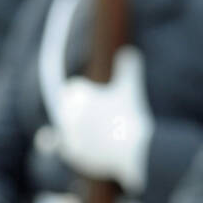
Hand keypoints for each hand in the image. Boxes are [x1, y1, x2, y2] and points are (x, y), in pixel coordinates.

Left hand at [54, 46, 152, 192]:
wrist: (135, 149)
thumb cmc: (132, 116)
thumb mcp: (129, 89)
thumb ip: (128, 69)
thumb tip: (129, 52)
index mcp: (80, 94)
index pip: (72, 89)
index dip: (84, 94)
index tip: (94, 99)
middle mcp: (70, 113)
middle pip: (67, 107)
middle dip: (77, 109)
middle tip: (94, 115)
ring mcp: (69, 133)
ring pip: (67, 126)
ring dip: (75, 127)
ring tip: (96, 130)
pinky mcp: (71, 151)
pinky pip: (66, 146)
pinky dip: (76, 145)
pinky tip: (89, 144)